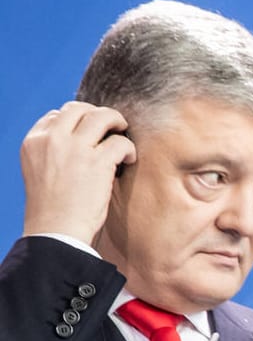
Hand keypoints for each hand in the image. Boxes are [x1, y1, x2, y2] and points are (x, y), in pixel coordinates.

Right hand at [19, 101, 135, 242]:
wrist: (56, 231)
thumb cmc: (53, 209)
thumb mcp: (40, 172)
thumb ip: (53, 153)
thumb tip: (78, 142)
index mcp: (34, 142)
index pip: (56, 116)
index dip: (76, 120)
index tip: (89, 132)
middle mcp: (52, 139)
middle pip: (78, 109)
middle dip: (97, 113)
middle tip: (111, 125)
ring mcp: (74, 148)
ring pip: (101, 117)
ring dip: (117, 121)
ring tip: (123, 132)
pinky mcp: (97, 162)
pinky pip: (119, 142)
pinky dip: (129, 148)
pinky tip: (129, 160)